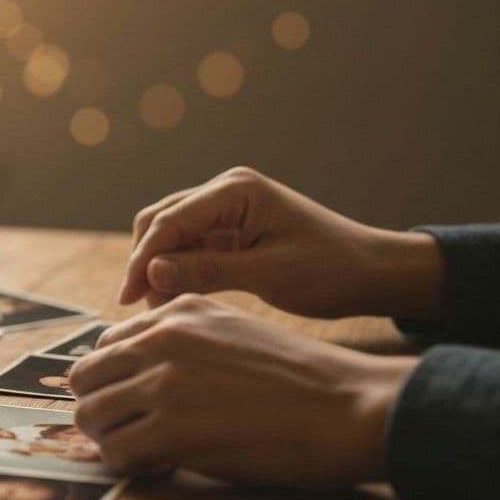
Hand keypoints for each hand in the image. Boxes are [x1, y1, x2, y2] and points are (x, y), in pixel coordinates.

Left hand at [70, 295, 416, 487]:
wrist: (348, 407)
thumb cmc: (304, 379)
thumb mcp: (237, 331)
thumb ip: (187, 338)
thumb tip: (144, 371)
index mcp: (178, 311)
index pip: (107, 343)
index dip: (116, 380)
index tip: (139, 403)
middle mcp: (162, 338)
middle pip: (84, 377)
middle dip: (102, 407)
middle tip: (133, 431)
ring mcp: (162, 383)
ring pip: (89, 414)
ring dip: (110, 439)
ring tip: (148, 450)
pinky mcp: (170, 429)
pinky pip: (114, 452)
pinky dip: (129, 465)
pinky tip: (162, 466)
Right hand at [119, 166, 444, 319]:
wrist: (372, 272)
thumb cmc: (331, 270)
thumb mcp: (269, 274)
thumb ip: (208, 270)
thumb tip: (151, 272)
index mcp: (236, 190)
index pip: (169, 221)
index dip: (142, 260)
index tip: (127, 299)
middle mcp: (226, 190)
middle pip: (160, 221)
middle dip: (144, 262)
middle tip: (138, 308)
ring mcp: (228, 208)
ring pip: (170, 234)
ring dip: (159, 267)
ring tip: (159, 309)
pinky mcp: (232, 229)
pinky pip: (190, 246)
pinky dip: (179, 270)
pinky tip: (178, 299)